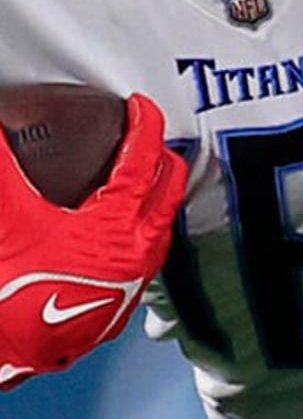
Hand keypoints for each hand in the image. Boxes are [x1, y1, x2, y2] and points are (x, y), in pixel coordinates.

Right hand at [0, 94, 187, 388]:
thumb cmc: (5, 289)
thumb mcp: (7, 215)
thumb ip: (4, 163)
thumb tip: (2, 122)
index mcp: (116, 226)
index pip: (143, 159)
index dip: (145, 124)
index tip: (140, 106)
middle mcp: (137, 254)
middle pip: (169, 190)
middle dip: (163, 158)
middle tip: (149, 139)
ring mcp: (132, 284)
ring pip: (163, 228)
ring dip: (158, 199)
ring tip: (143, 179)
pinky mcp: (118, 312)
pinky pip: (147, 261)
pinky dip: (144, 235)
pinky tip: (125, 232)